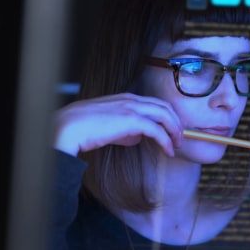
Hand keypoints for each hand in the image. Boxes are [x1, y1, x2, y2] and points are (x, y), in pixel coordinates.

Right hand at [53, 93, 182, 156]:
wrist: (70, 127)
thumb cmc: (84, 128)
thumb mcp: (109, 127)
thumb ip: (125, 130)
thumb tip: (137, 138)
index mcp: (126, 98)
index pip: (155, 104)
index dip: (167, 117)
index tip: (172, 131)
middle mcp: (131, 99)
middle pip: (165, 107)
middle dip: (176, 123)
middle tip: (180, 138)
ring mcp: (132, 108)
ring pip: (165, 115)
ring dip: (175, 131)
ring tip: (177, 145)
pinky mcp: (132, 120)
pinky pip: (157, 130)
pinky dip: (166, 141)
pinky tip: (168, 151)